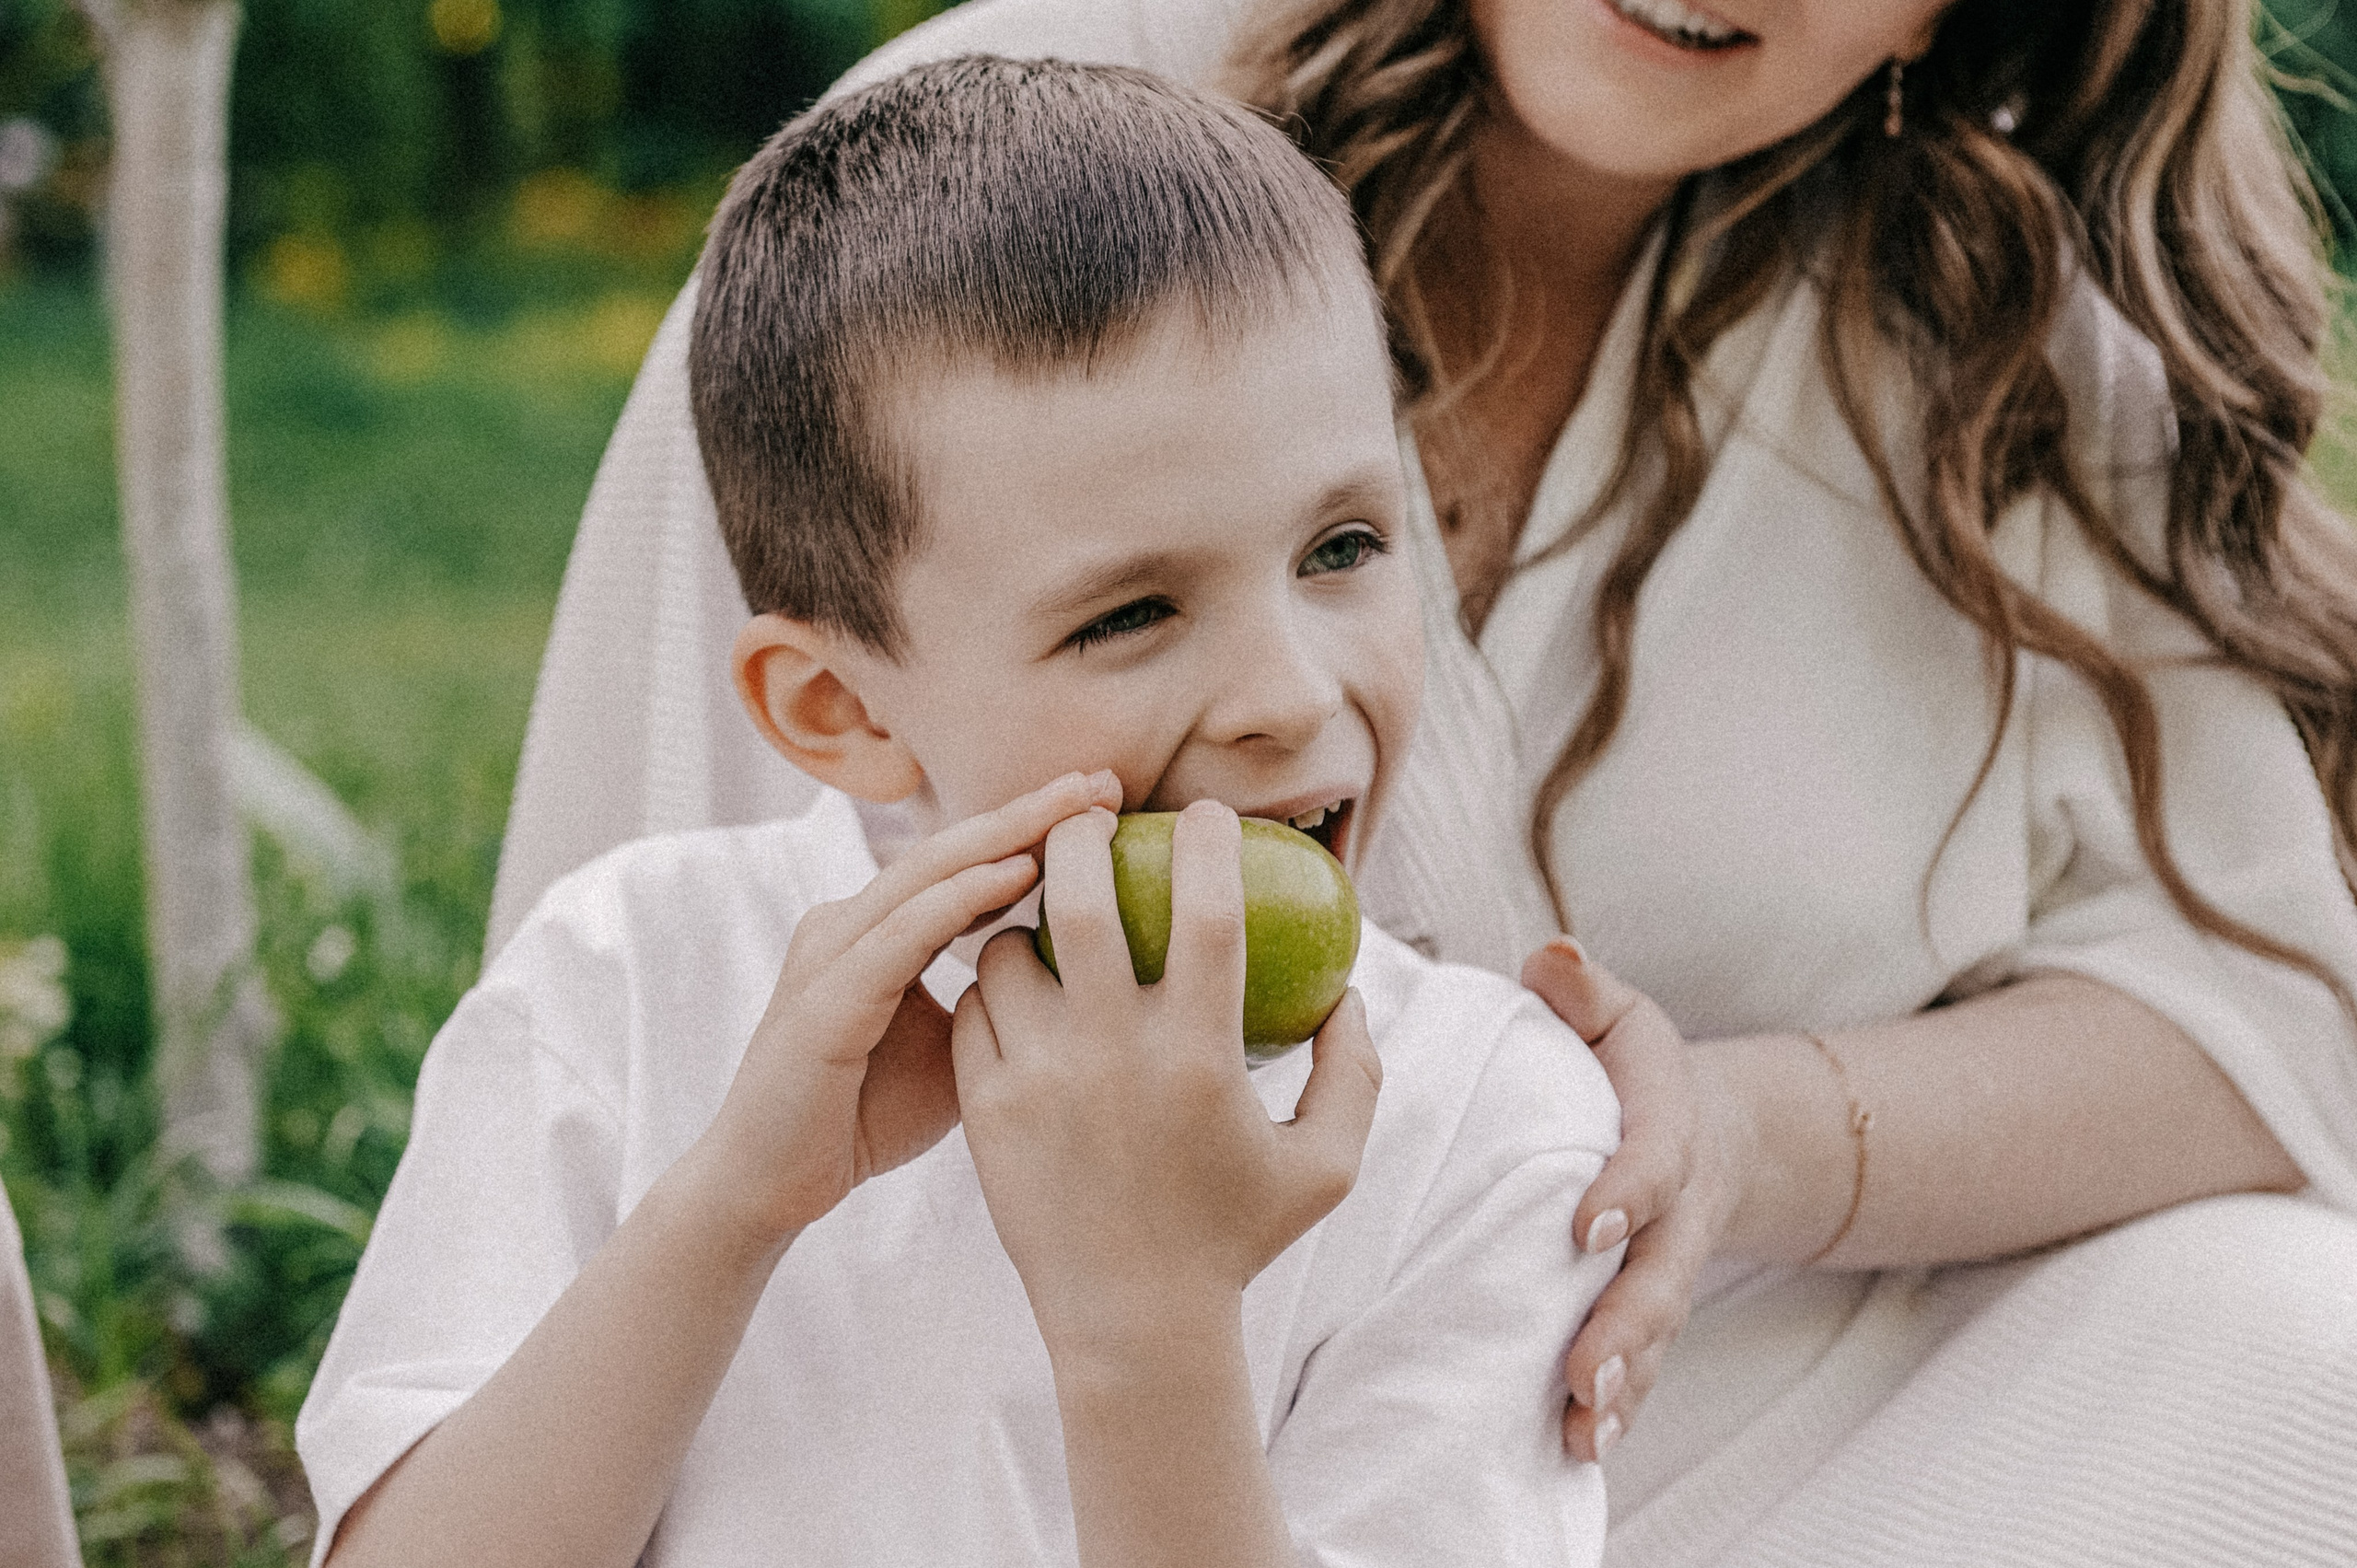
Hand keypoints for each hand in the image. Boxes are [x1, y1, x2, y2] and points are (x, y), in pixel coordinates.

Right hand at [693, 769, 1123, 1250]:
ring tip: (1074, 807)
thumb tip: (1085, 986)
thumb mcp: (954, 1051)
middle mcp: (848, 925)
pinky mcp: (824, 999)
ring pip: (927, 874)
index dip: (1034, 828)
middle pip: (951, 849)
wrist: (769, 1187)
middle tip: (1105, 779)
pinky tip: (1019, 873)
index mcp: (877, 930)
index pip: (965, 863)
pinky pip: (901, 934)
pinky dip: (961, 899)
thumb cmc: (862, 1118)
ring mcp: (830, 954)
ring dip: (1006, 835)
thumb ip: (1001, 1006)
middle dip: (1030, 810)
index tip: (1109, 802)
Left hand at [952, 800, 1383, 1355]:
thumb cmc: (1237, 1238)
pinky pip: (975, 1012)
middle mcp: (1113, 1055)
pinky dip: (993, 988)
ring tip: (1048, 916)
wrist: (1133, 1325)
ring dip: (1028, 920)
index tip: (1206, 815)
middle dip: (1082, 835)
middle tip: (1092, 818)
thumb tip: (1351, 989)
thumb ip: (1355, 1072)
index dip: (1210, 842)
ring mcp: (1038, 1080)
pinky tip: (1015, 988)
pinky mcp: (986, 1109)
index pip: (1208, 909)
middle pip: (1082, 898)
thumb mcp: (1326, 1164)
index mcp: (1200, 1054)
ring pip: (1010, 951)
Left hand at [1521, 939, 1743, 1462]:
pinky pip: (1639, 1362)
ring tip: (1582, 1430)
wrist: (1709, 1130)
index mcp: (1667, 1129)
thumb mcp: (1618, 1016)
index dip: (1627, 1190)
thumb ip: (1582, 991)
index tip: (1585, 1223)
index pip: (1653, 1160)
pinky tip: (1582, 1444)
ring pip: (1651, 1335)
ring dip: (1621, 1383)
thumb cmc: (1631, 1065)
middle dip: (1623, 1326)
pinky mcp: (1646, 1309)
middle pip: (1658, 1276)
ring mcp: (1666, 1269)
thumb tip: (1551, 956)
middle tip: (1582, 1371)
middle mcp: (1675, 1212)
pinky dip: (1618, 1403)